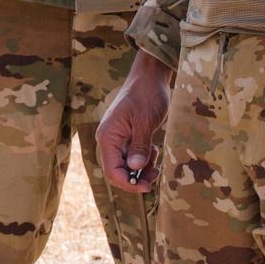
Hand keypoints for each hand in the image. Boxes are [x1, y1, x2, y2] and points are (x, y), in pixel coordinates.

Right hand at [95, 50, 172, 192]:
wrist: (149, 77)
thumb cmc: (146, 95)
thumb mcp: (145, 121)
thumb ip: (140, 146)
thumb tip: (135, 168)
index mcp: (108, 136)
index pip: (112, 170)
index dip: (128, 183)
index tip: (146, 186)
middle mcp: (109, 140)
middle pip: (118, 171)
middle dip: (136, 177)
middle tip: (156, 174)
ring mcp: (117, 139)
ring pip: (127, 165)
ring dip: (142, 168)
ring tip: (156, 157)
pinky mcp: (127, 137)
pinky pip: (132, 157)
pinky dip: (144, 158)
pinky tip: (153, 149)